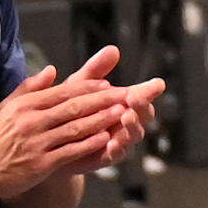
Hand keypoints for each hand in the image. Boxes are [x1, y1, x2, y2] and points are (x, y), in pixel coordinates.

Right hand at [0, 48, 144, 198]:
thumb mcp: (8, 107)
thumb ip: (30, 88)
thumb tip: (52, 69)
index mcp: (25, 105)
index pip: (62, 92)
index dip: (87, 88)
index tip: (108, 85)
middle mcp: (31, 121)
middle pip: (72, 107)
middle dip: (101, 101)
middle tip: (124, 95)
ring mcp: (36, 143)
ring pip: (74, 128)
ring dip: (100, 120)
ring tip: (121, 113)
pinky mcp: (40, 164)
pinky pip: (70, 151)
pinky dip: (89, 145)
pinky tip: (106, 139)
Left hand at [62, 45, 163, 175]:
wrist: (50, 140)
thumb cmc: (68, 109)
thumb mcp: (79, 86)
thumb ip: (96, 69)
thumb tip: (113, 49)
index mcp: (123, 103)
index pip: (143, 95)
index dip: (151, 90)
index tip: (157, 84)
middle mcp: (126, 122)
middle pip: (144, 115)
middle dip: (142, 107)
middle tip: (134, 98)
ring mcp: (119, 141)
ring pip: (134, 135)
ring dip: (133, 127)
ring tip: (126, 118)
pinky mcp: (106, 157)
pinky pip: (116, 155)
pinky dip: (116, 150)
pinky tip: (112, 143)